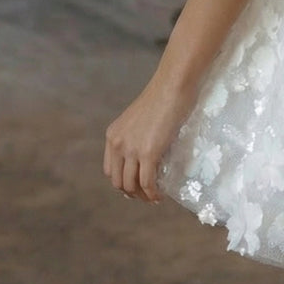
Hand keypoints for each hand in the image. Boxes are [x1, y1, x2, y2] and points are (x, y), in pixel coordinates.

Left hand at [103, 74, 196, 203]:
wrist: (172, 85)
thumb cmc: (163, 95)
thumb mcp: (140, 118)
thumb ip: (137, 135)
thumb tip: (148, 150)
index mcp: (113, 135)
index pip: (110, 169)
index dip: (122, 182)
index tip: (136, 186)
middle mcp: (117, 144)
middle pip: (118, 181)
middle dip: (131, 192)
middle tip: (147, 195)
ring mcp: (131, 149)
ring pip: (131, 185)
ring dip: (142, 196)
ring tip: (154, 198)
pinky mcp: (148, 153)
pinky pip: (147, 182)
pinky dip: (153, 193)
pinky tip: (160, 196)